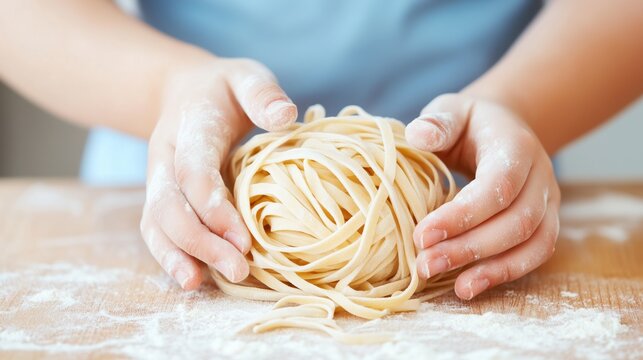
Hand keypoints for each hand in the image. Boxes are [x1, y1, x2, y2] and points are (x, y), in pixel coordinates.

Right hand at [140, 57, 296, 288]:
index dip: (215, 208)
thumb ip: (262, 94)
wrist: (183, 92)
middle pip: (170, 206)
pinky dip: (169, 256)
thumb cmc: (224, 89)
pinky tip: (192, 280)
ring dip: (179, 256)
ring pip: (156, 223)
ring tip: (203, 285)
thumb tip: (288, 116)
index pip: (193, 172)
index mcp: (189, 127)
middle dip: (200, 242)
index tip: (245, 240)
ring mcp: (158, 179)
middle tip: (239, 269)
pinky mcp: (161, 196)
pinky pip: (157, 229)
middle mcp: (165, 156)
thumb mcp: (246, 77)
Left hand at [405, 93, 559, 299]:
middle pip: (515, 222)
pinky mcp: (545, 223)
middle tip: (425, 264)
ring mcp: (548, 202)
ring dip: (491, 269)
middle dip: (470, 248)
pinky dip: (505, 274)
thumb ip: (437, 122)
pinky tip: (470, 286)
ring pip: (531, 243)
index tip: (423, 235)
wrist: (502, 128)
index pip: (497, 186)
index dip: (462, 215)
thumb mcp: (451, 111)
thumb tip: (418, 136)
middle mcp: (540, 176)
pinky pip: (534, 255)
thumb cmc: (469, 123)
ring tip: (453, 287)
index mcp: (516, 146)